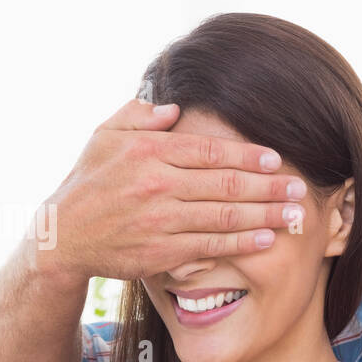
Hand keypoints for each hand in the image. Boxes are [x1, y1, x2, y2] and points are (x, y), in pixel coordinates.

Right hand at [30, 99, 306, 282]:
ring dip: (265, 216)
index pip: (210, 151)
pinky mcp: (161, 252)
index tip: (277, 158)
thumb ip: (137, 116)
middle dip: (269, 186)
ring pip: (224, 217)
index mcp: (148, 151)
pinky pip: (210, 246)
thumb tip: (174, 108)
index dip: (248, 155)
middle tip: (299, 187)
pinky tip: (266, 239)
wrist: (61, 237)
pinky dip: (241, 243)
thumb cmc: (88, 182)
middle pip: (226, 184)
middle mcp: (157, 184)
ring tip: (295, 215)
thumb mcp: (103, 138)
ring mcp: (160, 220)